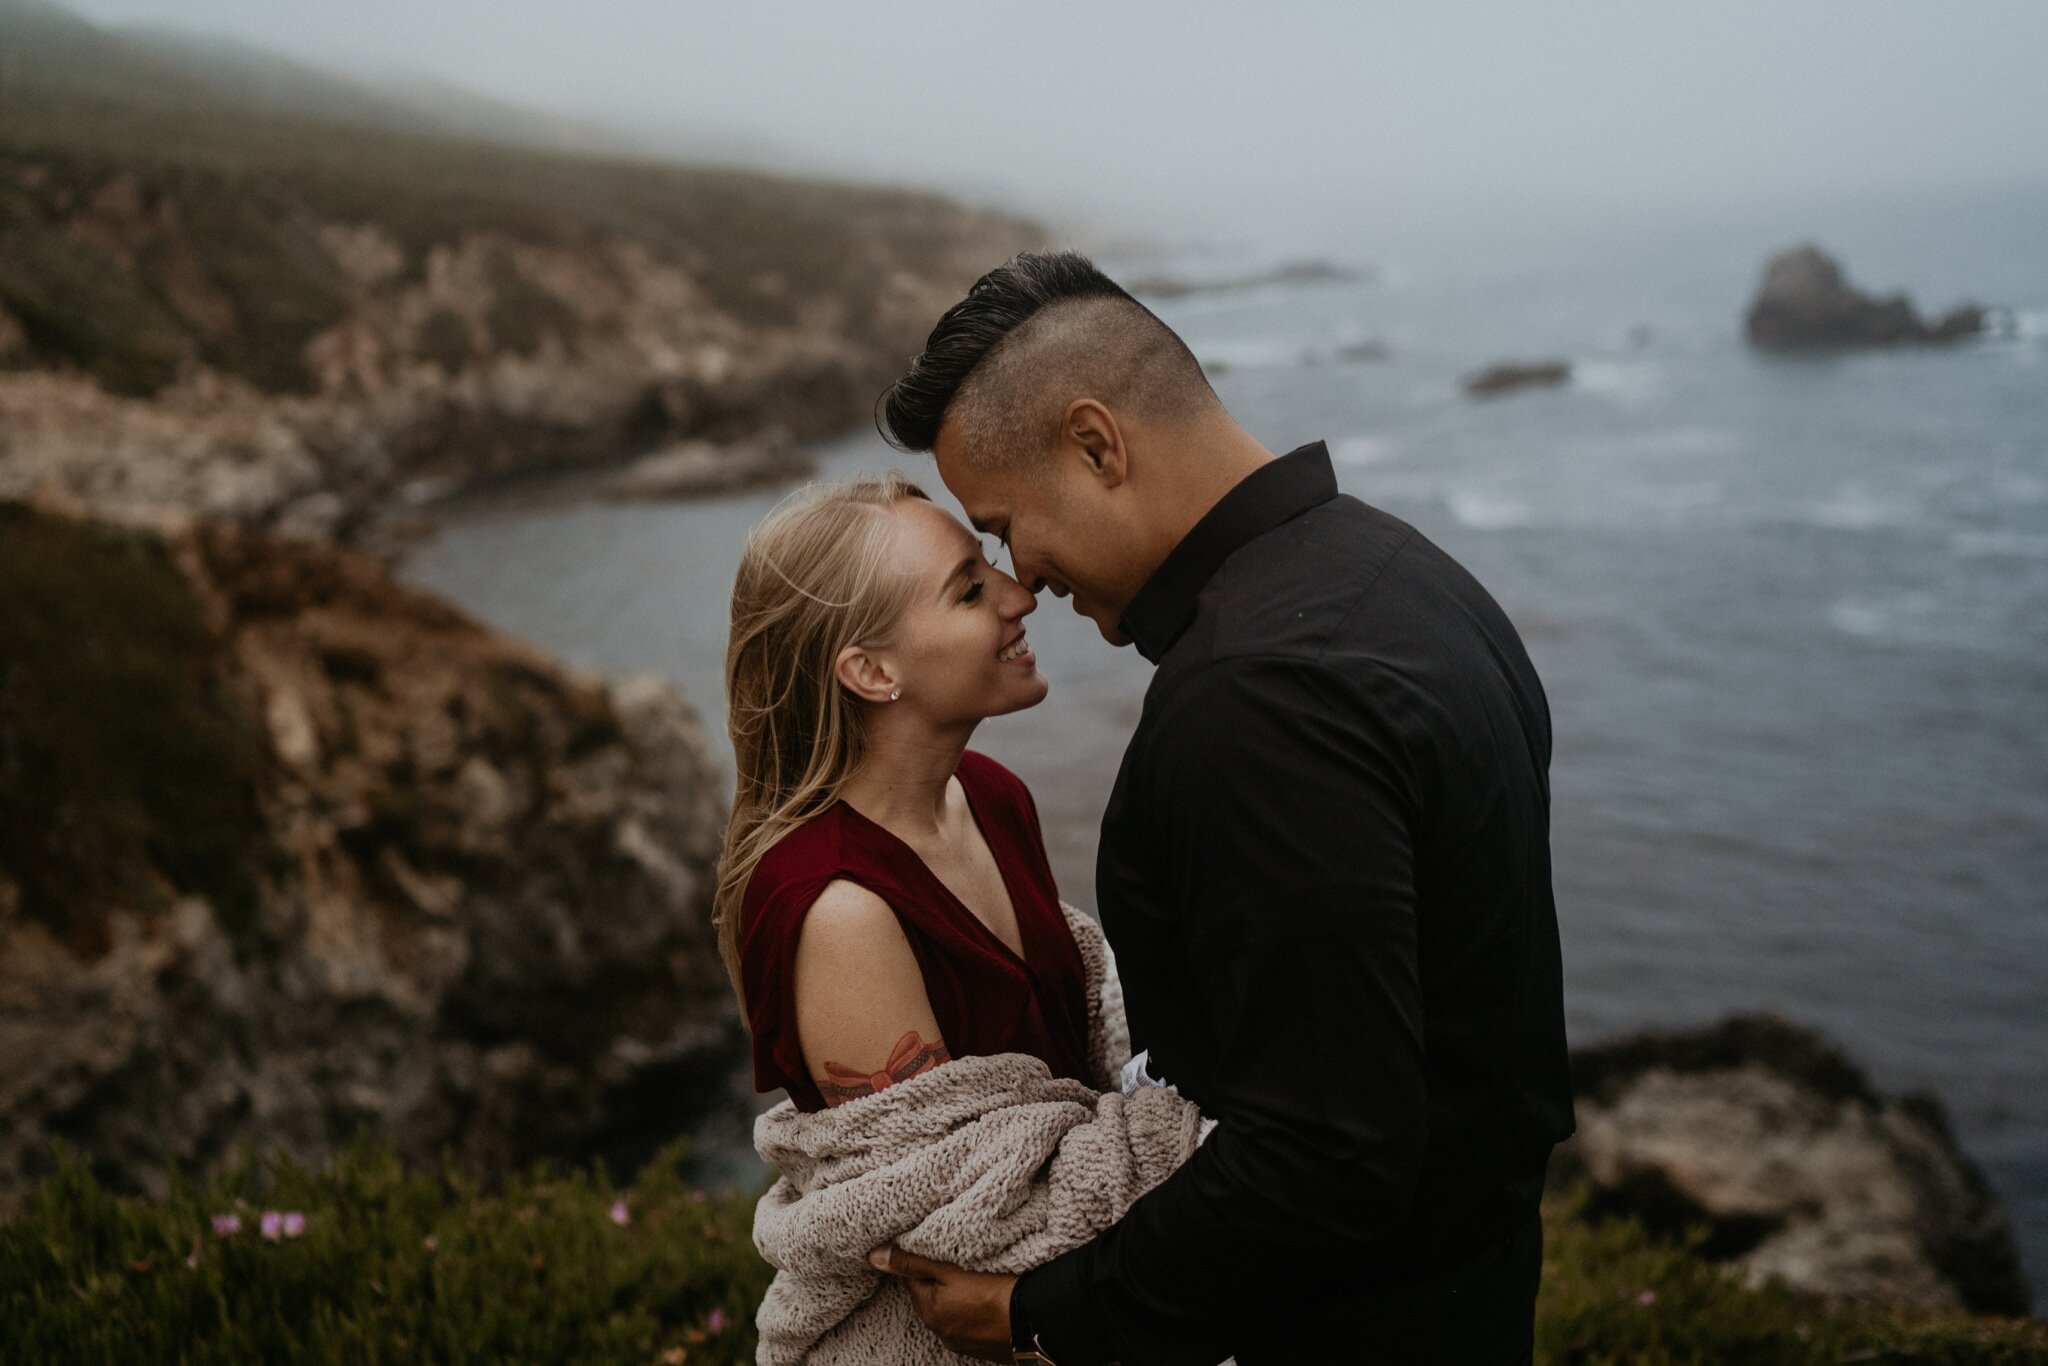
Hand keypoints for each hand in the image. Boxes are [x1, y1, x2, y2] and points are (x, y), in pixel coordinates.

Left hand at [869, 1243, 1015, 1361]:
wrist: (1032, 1323)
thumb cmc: (992, 1292)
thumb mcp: (949, 1270)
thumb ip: (912, 1262)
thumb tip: (873, 1256)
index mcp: (929, 1311)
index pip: (912, 1279)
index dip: (918, 1260)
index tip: (930, 1246)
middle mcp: (941, 1332)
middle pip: (930, 1297)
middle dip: (937, 1280)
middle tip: (953, 1259)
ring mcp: (962, 1343)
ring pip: (949, 1311)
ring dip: (955, 1297)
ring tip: (973, 1279)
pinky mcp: (982, 1348)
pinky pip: (968, 1324)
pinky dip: (971, 1312)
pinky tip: (986, 1300)